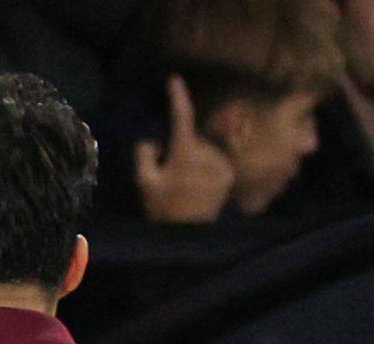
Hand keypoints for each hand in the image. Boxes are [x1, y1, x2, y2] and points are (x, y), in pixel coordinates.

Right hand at [131, 75, 235, 224]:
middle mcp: (206, 154)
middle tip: (171, 174)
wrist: (188, 234)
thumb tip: (156, 141)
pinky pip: (214, 161)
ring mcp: (220, 164)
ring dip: (194, 160)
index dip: (178, 97)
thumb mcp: (144, 181)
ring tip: (186, 184)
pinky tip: (200, 186)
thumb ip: (145, 154)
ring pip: (203, 150)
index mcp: (184, 153)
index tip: (175, 79)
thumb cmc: (164, 207)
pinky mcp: (228, 174)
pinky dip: (206, 168)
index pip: (181, 117)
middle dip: (180, 149)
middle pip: (191, 139)